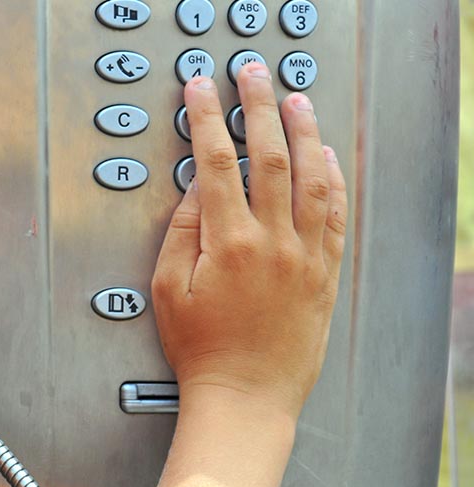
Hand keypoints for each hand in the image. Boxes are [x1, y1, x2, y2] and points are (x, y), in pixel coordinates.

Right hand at [151, 64, 346, 420]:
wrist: (245, 395)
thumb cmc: (202, 351)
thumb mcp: (168, 290)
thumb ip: (182, 232)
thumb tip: (195, 189)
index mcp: (229, 244)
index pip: (214, 162)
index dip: (206, 119)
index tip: (199, 91)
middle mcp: (273, 243)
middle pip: (267, 155)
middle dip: (257, 106)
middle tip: (249, 74)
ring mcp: (305, 255)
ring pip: (310, 176)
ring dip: (302, 131)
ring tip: (294, 100)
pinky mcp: (325, 272)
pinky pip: (335, 213)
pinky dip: (331, 178)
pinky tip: (324, 157)